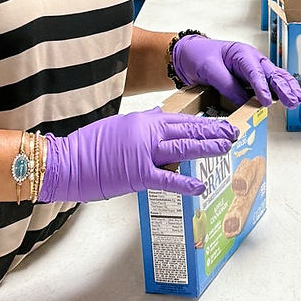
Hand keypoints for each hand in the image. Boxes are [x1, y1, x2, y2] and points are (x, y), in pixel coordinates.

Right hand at [39, 108, 238, 201]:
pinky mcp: (137, 174)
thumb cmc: (88, 146)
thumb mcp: (119, 125)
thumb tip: (160, 115)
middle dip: (213, 131)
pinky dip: (185, 182)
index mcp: (143, 121)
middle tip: (234, 131)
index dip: (204, 121)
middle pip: (188, 129)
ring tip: (227, 147)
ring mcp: (144, 153)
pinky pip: (167, 178)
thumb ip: (143, 122)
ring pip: (184, 147)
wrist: (66, 161)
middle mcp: (147, 133)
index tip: (221, 122)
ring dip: (208, 147)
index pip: (181, 119)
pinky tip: (200, 185)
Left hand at [172, 34, 300, 109]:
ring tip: (297, 100)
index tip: (266, 101)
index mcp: (242, 53)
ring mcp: (254, 69)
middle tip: (292, 101)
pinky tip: (291, 97)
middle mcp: (252, 60)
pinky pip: (269, 84)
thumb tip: (243, 102)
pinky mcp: (252, 79)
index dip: (262, 87)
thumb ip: (227, 85)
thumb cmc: (200, 56)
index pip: (254, 71)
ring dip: (287, 89)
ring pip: (275, 78)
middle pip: (271, 74)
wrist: (190, 54)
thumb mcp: (210, 69)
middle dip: (283, 88)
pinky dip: (281, 90)